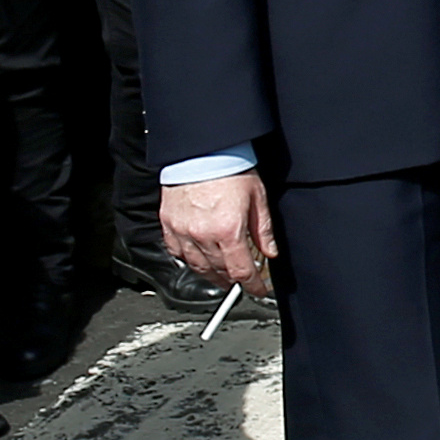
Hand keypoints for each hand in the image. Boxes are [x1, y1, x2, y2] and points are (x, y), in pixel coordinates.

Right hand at [163, 170, 277, 291]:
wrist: (201, 150)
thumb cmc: (229, 167)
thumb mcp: (257, 197)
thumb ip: (263, 229)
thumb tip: (270, 252)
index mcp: (228, 230)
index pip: (242, 271)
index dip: (253, 285)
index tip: (258, 290)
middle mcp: (203, 235)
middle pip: (219, 272)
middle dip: (233, 280)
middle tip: (241, 281)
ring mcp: (183, 231)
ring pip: (197, 266)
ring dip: (211, 275)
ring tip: (221, 275)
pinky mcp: (169, 224)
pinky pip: (177, 252)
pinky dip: (189, 259)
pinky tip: (198, 258)